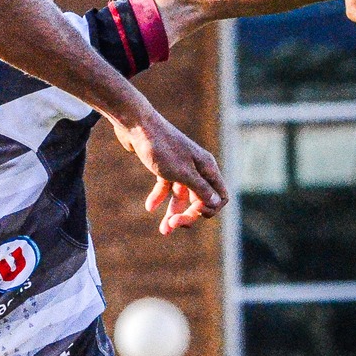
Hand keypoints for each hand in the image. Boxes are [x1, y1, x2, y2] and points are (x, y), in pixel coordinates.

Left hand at [110, 105, 225, 234]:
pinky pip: (166, 186)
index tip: (192, 215)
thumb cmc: (161, 147)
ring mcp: (180, 166)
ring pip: (182, 195)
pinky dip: (159, 196)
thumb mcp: (182, 173)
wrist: (136, 125)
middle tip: (170, 227)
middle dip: (188, 215)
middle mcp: (197, 167)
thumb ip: (200, 189)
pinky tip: (149, 207)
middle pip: (200, 198)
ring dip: (174, 212)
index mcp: (207, 168)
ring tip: (163, 230)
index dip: (209, 209)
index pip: (220, 195)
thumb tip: (217, 203)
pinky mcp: (164, 165)